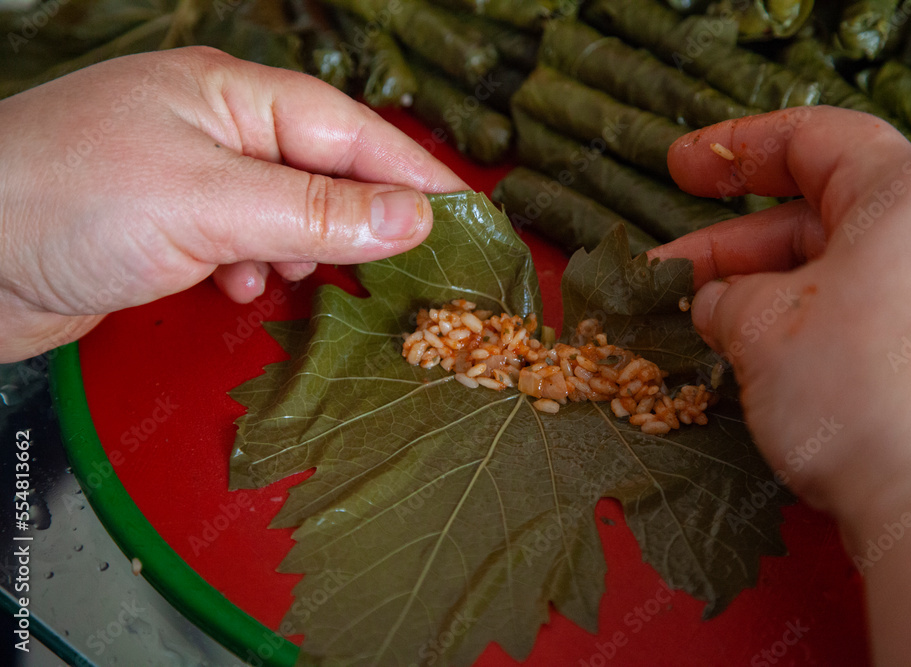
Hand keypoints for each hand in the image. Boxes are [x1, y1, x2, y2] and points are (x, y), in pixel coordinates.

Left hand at [0, 47, 465, 361]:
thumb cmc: (65, 201)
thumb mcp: (209, 203)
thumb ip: (317, 212)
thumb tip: (412, 219)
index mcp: (232, 96)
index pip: (350, 131)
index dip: (413, 174)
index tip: (466, 217)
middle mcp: (215, 130)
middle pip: (322, 170)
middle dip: (359, 219)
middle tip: (405, 265)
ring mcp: (189, 177)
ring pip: (286, 212)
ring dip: (303, 249)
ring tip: (297, 275)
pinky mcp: (167, 228)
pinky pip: (243, 243)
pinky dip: (255, 268)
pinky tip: (239, 287)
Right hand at [651, 106, 910, 664]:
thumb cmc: (862, 391)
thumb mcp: (761, 326)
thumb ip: (725, 295)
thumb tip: (717, 301)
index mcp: (909, 196)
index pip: (813, 140)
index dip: (734, 147)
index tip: (679, 166)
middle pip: (820, 215)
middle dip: (731, 243)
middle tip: (664, 271)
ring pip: (839, 273)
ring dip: (761, 292)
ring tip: (697, 323)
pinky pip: (866, 319)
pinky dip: (804, 329)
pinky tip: (753, 361)